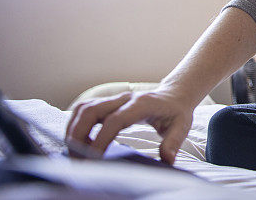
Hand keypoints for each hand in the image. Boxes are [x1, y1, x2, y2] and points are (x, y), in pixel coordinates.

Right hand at [65, 86, 194, 163]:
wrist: (175, 96)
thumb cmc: (176, 112)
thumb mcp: (181, 127)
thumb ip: (173, 142)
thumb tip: (167, 159)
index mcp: (141, 105)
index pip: (114, 120)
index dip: (102, 139)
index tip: (95, 159)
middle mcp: (124, 99)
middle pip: (91, 110)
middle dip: (78, 135)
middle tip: (78, 160)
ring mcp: (114, 99)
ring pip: (84, 108)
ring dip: (74, 129)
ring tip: (76, 152)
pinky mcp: (107, 103)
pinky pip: (85, 109)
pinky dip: (76, 124)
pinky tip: (81, 142)